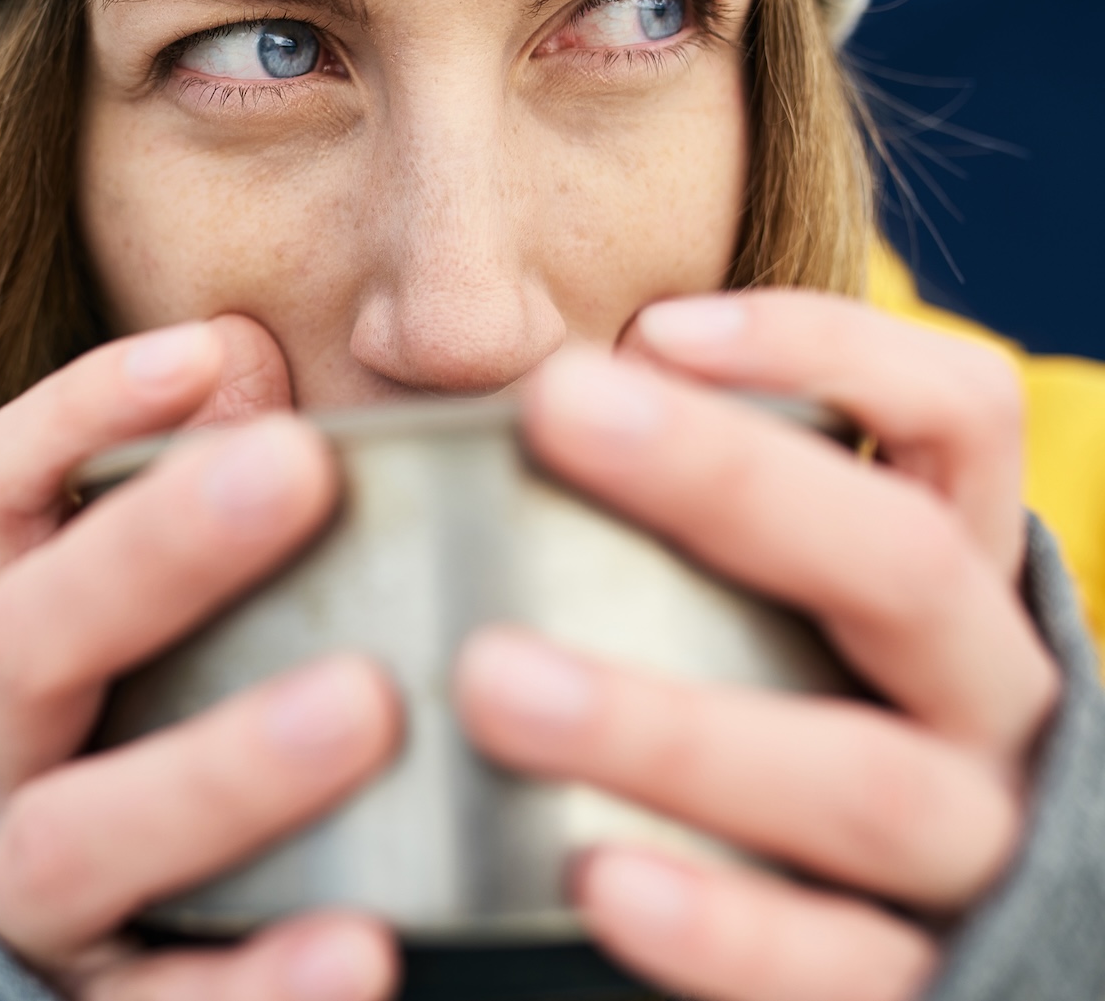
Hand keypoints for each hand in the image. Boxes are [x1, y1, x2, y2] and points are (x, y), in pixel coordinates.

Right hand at [0, 316, 403, 999]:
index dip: (79, 412)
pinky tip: (364, 949)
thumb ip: (249, 484)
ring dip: (216, 765)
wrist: (180, 940)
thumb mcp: (233, 600)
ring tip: (366, 707)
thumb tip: (256, 359)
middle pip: (30, 636)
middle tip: (302, 468)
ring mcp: (41, 891)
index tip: (212, 349)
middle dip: (153, 548)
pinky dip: (256, 982)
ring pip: (79, 832)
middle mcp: (10, 749)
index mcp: (37, 627)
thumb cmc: (225, 716)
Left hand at [456, 291, 1061, 1000]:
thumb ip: (579, 490)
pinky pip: (833, 964)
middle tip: (553, 409)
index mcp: (939, 576)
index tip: (652, 330)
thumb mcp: (710, 588)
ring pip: (857, 778)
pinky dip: (721, 924)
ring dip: (674, 725)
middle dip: (730, 481)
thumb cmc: (742, 708)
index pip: (955, 413)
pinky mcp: (907, 978)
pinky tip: (597, 880)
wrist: (844, 927)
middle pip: (901, 565)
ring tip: (496, 680)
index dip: (829, 349)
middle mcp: (978, 694)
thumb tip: (288, 373)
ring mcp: (961, 846)